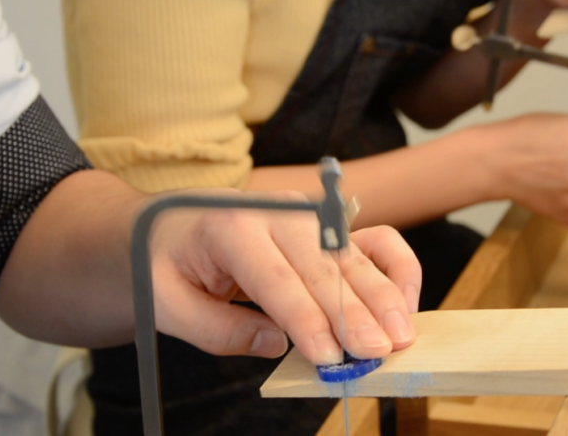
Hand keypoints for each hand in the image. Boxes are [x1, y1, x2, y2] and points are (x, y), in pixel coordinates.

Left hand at [148, 191, 421, 364]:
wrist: (165, 223)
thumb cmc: (163, 262)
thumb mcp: (165, 301)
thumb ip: (216, 329)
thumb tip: (275, 344)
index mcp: (230, 227)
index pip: (275, 278)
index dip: (306, 319)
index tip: (329, 355)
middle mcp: (277, 213)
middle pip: (323, 267)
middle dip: (355, 313)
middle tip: (379, 350)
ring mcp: (308, 216)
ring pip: (353, 256)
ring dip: (383, 295)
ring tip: (401, 333)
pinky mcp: (327, 227)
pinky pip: (373, 239)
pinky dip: (395, 267)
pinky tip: (405, 301)